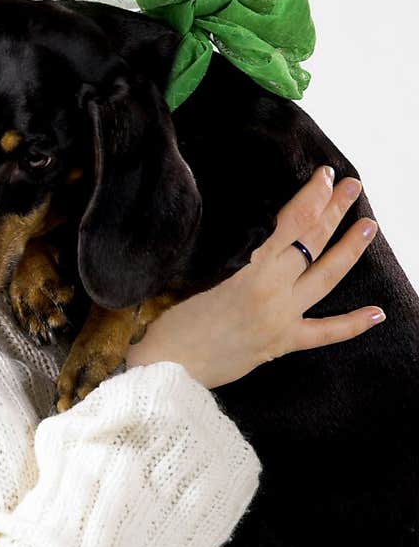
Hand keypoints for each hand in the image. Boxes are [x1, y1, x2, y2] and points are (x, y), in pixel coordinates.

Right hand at [125, 165, 384, 389]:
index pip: (290, 223)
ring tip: (368, 226)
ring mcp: (281, 318)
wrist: (168, 370)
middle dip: (333, 210)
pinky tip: (377, 313)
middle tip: (351, 186)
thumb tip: (255, 233)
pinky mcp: (281, 343)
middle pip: (312, 243)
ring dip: (349, 250)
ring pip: (325, 279)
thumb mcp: (193, 274)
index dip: (311, 196)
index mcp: (247, 269)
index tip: (322, 176)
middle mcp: (271, 291)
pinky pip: (324, 333)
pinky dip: (352, 324)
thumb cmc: (170, 322)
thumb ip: (226, 254)